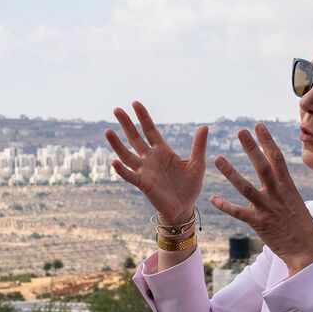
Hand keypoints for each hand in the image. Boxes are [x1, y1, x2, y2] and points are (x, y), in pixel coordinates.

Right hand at [104, 101, 208, 224]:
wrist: (184, 208)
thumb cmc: (189, 186)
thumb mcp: (197, 164)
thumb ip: (198, 146)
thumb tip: (204, 126)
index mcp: (163, 151)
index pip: (150, 130)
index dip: (143, 117)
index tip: (135, 103)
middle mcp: (151, 159)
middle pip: (135, 138)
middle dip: (126, 124)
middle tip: (117, 110)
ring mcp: (145, 171)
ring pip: (127, 155)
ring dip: (117, 144)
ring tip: (108, 131)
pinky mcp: (143, 184)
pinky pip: (130, 176)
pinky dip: (121, 170)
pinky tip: (114, 162)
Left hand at [210, 123, 312, 273]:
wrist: (307, 251)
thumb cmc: (304, 229)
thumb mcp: (297, 205)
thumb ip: (286, 192)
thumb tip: (281, 182)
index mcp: (288, 188)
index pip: (277, 158)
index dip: (267, 141)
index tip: (259, 126)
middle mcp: (278, 194)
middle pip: (262, 166)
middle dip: (251, 147)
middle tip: (240, 131)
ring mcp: (267, 208)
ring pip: (246, 187)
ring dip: (231, 172)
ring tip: (217, 158)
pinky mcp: (259, 223)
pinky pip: (239, 212)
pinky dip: (225, 206)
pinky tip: (213, 199)